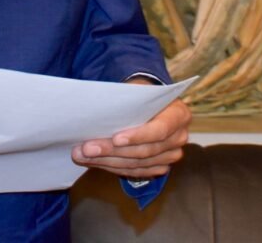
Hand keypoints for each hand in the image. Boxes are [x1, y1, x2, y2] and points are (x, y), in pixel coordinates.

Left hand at [71, 97, 190, 179]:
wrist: (149, 102)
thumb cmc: (142, 94)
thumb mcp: (138, 89)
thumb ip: (127, 99)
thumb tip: (98, 109)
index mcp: (179, 114)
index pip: (159, 130)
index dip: (137, 136)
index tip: (115, 138)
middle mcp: (178, 138)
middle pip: (144, 151)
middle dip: (112, 151)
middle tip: (86, 149)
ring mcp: (170, 155)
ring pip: (137, 164)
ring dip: (106, 161)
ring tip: (82, 155)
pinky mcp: (159, 166)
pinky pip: (135, 172)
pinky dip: (112, 167)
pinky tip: (94, 162)